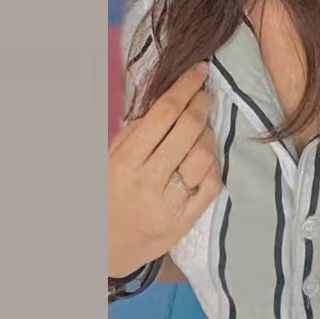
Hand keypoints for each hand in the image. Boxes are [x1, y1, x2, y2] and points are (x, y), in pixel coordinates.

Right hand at [108, 62, 220, 277]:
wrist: (106, 249)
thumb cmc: (110, 193)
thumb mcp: (111, 157)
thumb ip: (136, 128)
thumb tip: (167, 95)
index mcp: (126, 160)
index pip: (163, 113)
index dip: (186, 87)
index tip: (199, 71)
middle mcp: (147, 180)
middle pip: (187, 130)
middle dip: (201, 104)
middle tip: (204, 95)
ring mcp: (168, 202)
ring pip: (203, 155)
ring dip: (208, 134)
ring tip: (203, 128)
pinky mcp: (186, 220)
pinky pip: (211, 183)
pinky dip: (214, 163)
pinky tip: (206, 156)